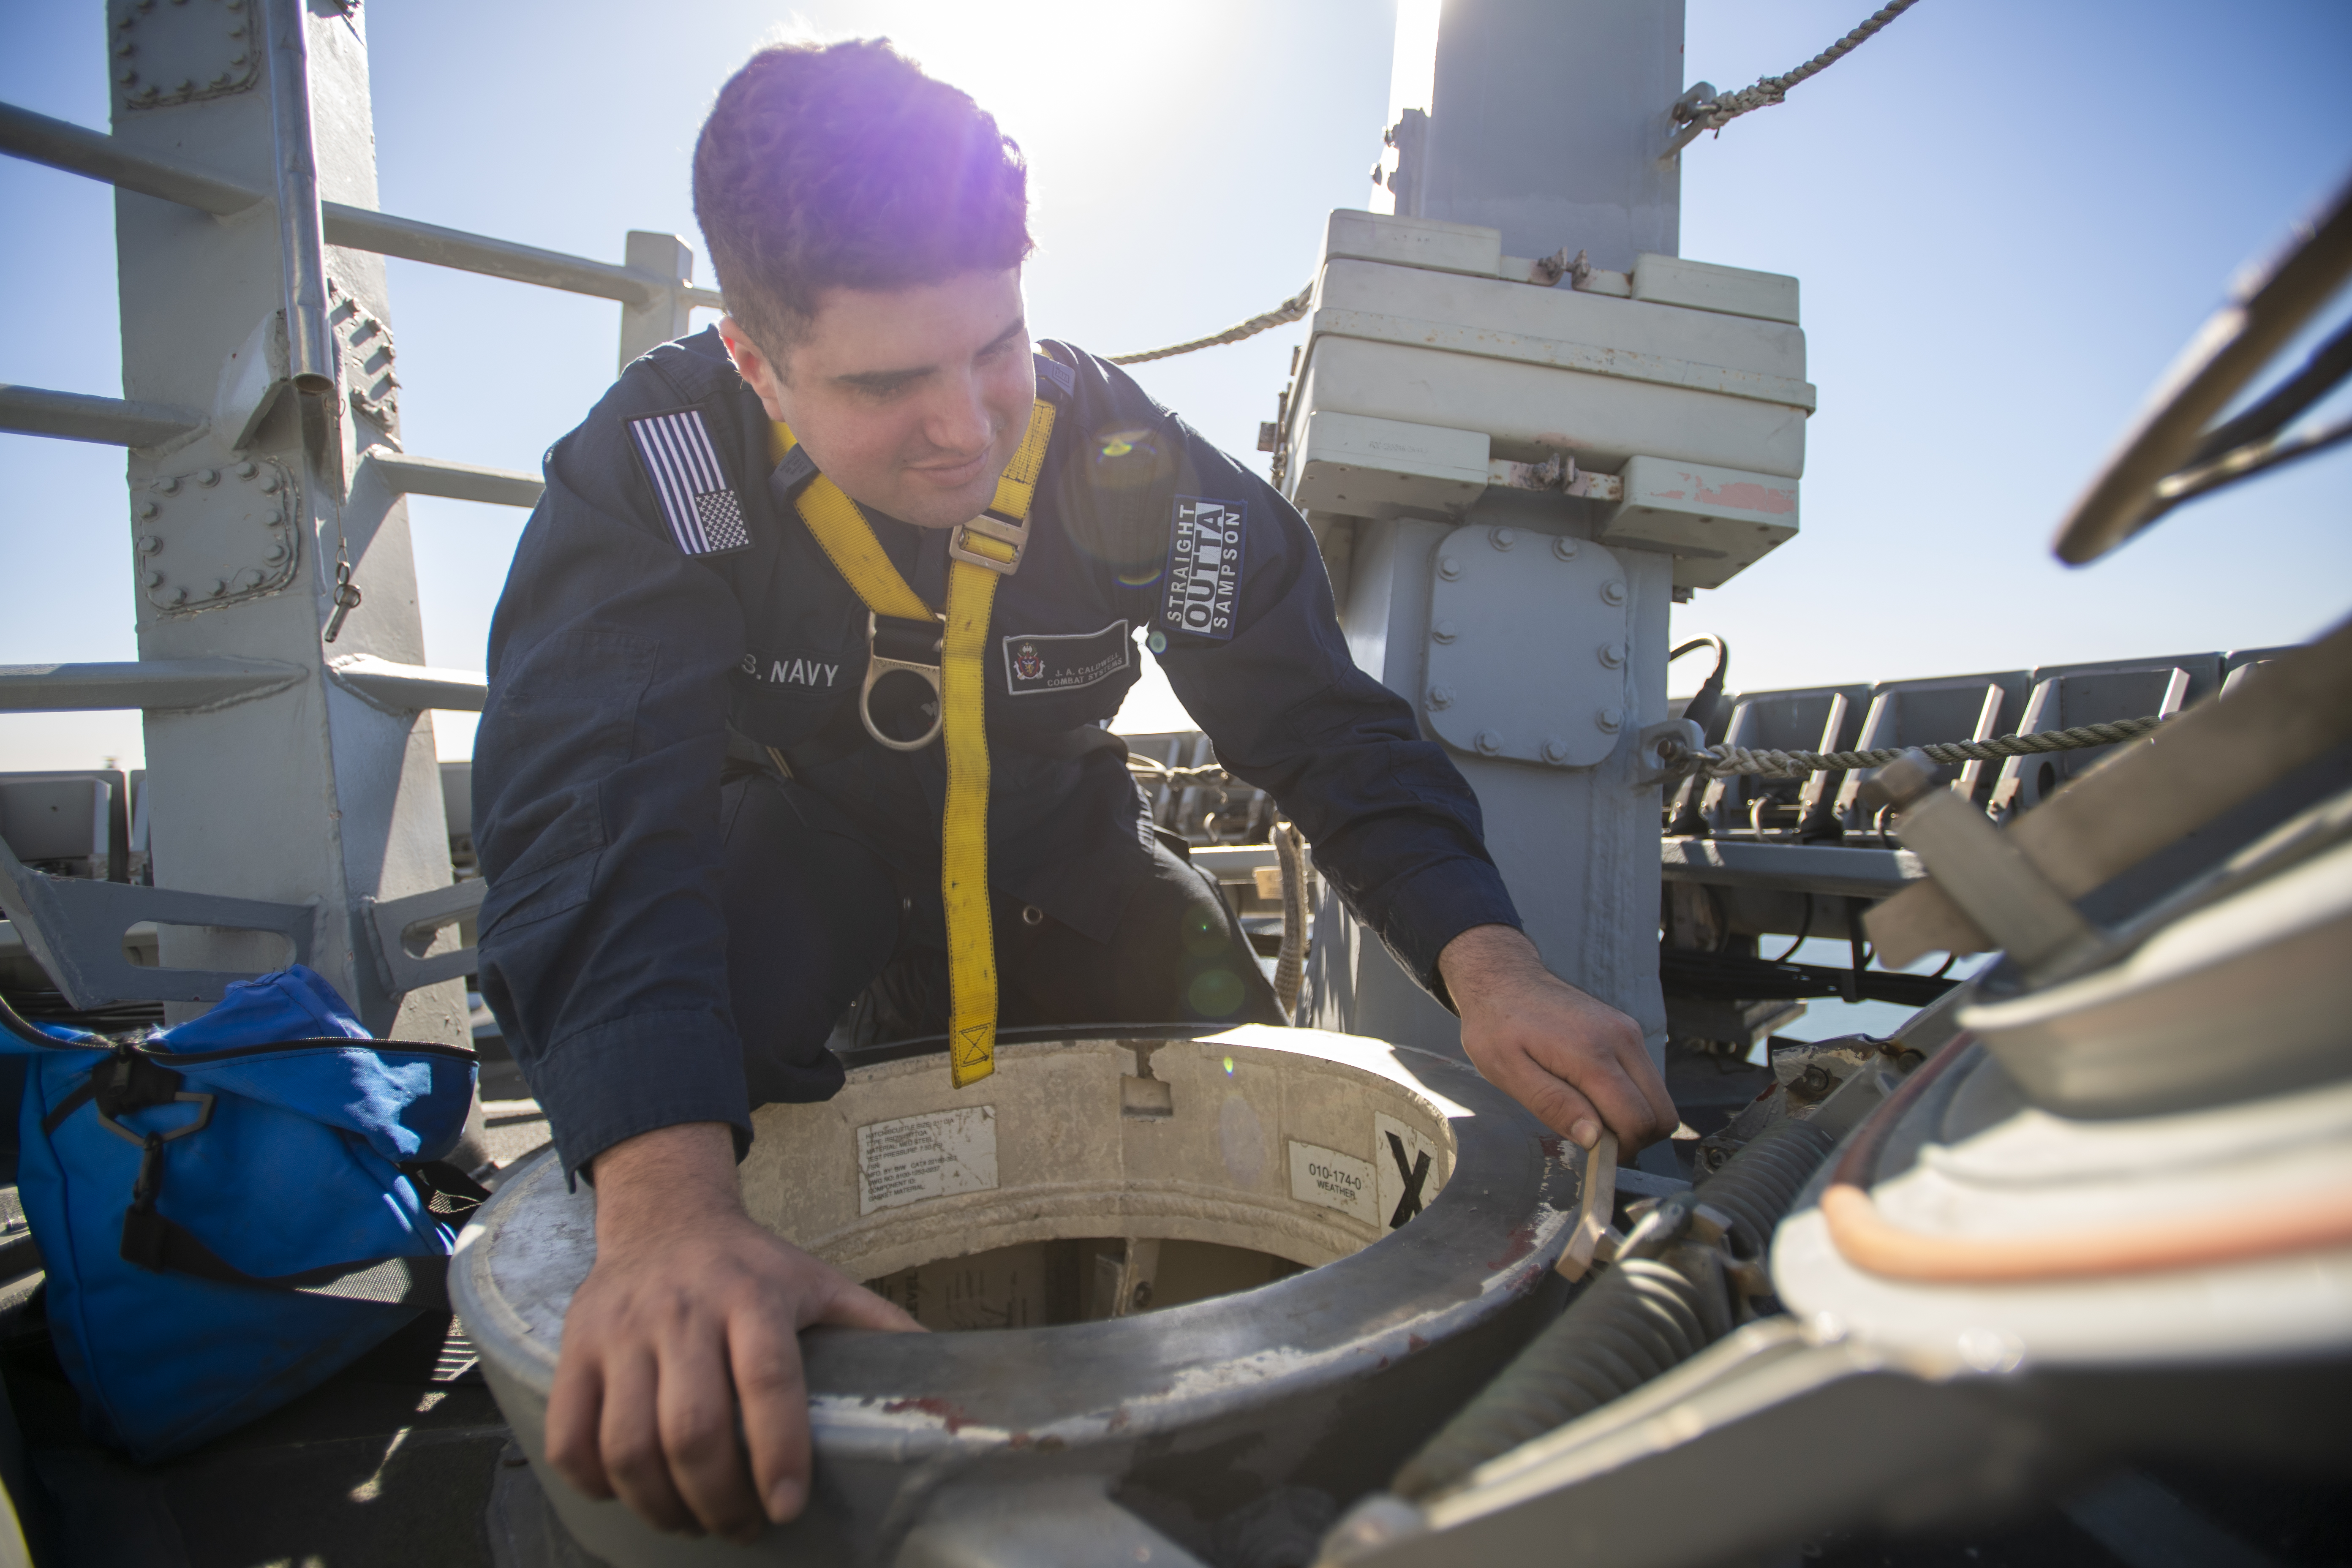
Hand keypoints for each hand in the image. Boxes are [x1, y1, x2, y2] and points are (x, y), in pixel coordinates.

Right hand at [544, 1122, 922, 1540]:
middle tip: (744, 1526)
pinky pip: (570, 1436)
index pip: (767, 1381)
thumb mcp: (823, 1283)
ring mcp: (622, 1331)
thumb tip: (944, 1388)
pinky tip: (631, 1492)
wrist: (665, 1216)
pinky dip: (595, 1482)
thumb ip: (880, 1330)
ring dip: (661, 1503)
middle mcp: (684, 1310)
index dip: (778, 1452)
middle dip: (720, 1499)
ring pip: (628, 1444)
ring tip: (693, 1519)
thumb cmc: (753, 1267)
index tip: (788, 1506)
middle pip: (692, 1428)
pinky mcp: (575, 1348)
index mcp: (755, 1296)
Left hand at [1440, 925, 1677, 1153]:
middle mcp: (1621, 1040)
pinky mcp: (1626, 1031)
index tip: (1593, 1153)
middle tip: (1594, 1138)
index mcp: (1592, 1054)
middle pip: (1661, 1113)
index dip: (1621, 1150)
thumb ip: (1553, 1105)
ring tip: (1588, 1112)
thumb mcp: (1508, 1072)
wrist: (1504, 977)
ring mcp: (1628, 1033)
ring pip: (1658, 1097)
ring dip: (1633, 1117)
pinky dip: (1629, 1097)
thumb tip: (1594, 1138)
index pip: (1637, 1120)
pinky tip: (1592, 1092)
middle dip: (1635, 1138)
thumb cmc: (1498, 1025)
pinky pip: (1645, 1079)